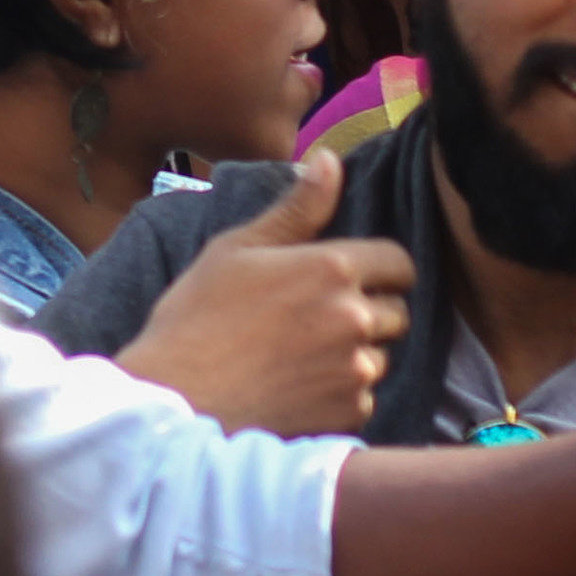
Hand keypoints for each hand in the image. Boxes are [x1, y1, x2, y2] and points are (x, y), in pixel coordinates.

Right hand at [116, 154, 414, 438]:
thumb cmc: (197, 317)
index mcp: (332, 268)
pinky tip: (297, 388)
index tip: (349, 278)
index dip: (378, 268)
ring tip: (302, 356)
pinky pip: (364, 398)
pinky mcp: (350, 414)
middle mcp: (356, 318)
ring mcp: (356, 371)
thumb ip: (296, 209)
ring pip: (381, 356)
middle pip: (398, 311)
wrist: (176, 400)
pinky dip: (341, 394)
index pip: (399, 262)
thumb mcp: (237, 249)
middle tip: (315, 318)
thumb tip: (329, 161)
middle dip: (368, 311)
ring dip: (356, 355)